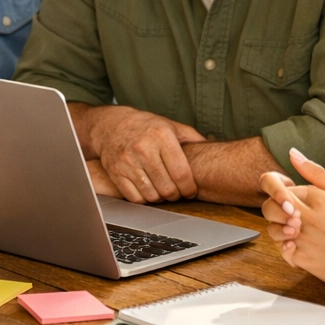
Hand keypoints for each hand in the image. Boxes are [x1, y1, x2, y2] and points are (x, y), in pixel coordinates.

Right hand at [88, 106, 203, 203]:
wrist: (110, 125)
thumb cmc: (145, 126)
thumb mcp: (170, 125)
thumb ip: (192, 137)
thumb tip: (213, 149)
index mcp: (161, 136)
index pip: (182, 173)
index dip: (189, 188)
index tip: (191, 191)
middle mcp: (144, 148)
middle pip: (168, 188)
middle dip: (176, 195)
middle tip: (177, 192)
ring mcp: (128, 161)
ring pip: (152, 195)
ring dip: (161, 198)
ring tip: (163, 190)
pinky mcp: (116, 172)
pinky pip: (135, 198)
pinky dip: (144, 199)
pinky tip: (148, 189)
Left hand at [259, 147, 324, 289]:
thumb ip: (315, 172)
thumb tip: (291, 153)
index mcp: (315, 196)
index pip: (280, 188)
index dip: (283, 195)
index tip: (294, 204)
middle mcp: (306, 215)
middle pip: (269, 207)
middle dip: (275, 212)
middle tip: (292, 219)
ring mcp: (303, 238)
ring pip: (273, 230)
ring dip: (281, 232)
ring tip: (301, 235)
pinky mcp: (302, 259)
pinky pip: (282, 251)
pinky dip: (290, 251)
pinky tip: (306, 249)